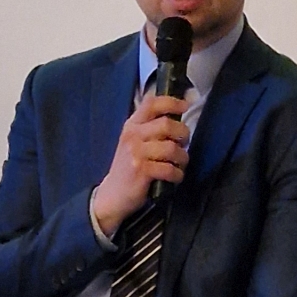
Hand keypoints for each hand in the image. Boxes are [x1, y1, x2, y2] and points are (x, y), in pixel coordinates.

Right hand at [92, 93, 190, 237]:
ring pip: (172, 148)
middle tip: (184, 143)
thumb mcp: (133, 142)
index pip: (151, 104)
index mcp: (131, 125)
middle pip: (167, 124)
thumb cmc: (128, 167)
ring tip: (179, 163)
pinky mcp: (141, 171)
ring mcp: (136, 153)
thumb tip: (177, 117)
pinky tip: (174, 176)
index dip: (171, 102)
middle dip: (183, 134)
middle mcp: (132, 136)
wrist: (112, 194)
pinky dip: (177, 174)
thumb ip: (150, 128)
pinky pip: (170, 169)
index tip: (185, 106)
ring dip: (182, 157)